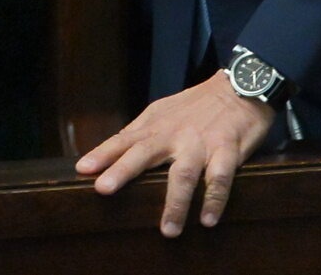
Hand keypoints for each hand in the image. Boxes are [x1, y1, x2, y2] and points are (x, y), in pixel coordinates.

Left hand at [76, 71, 274, 235]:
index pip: (123, 140)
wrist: (238, 90)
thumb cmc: (196, 106)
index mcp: (155, 126)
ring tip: (168, 231)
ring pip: (184, 174)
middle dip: (122, 171)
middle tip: (103, 190)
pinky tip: (207, 220)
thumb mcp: (163, 111)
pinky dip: (214, 200)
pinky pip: (220, 179)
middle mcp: (174, 135)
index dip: (102, 154)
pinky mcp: (227, 150)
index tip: (82, 169)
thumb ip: (141, 131)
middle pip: (144, 153)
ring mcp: (200, 143)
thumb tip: (114, 148)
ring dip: (175, 204)